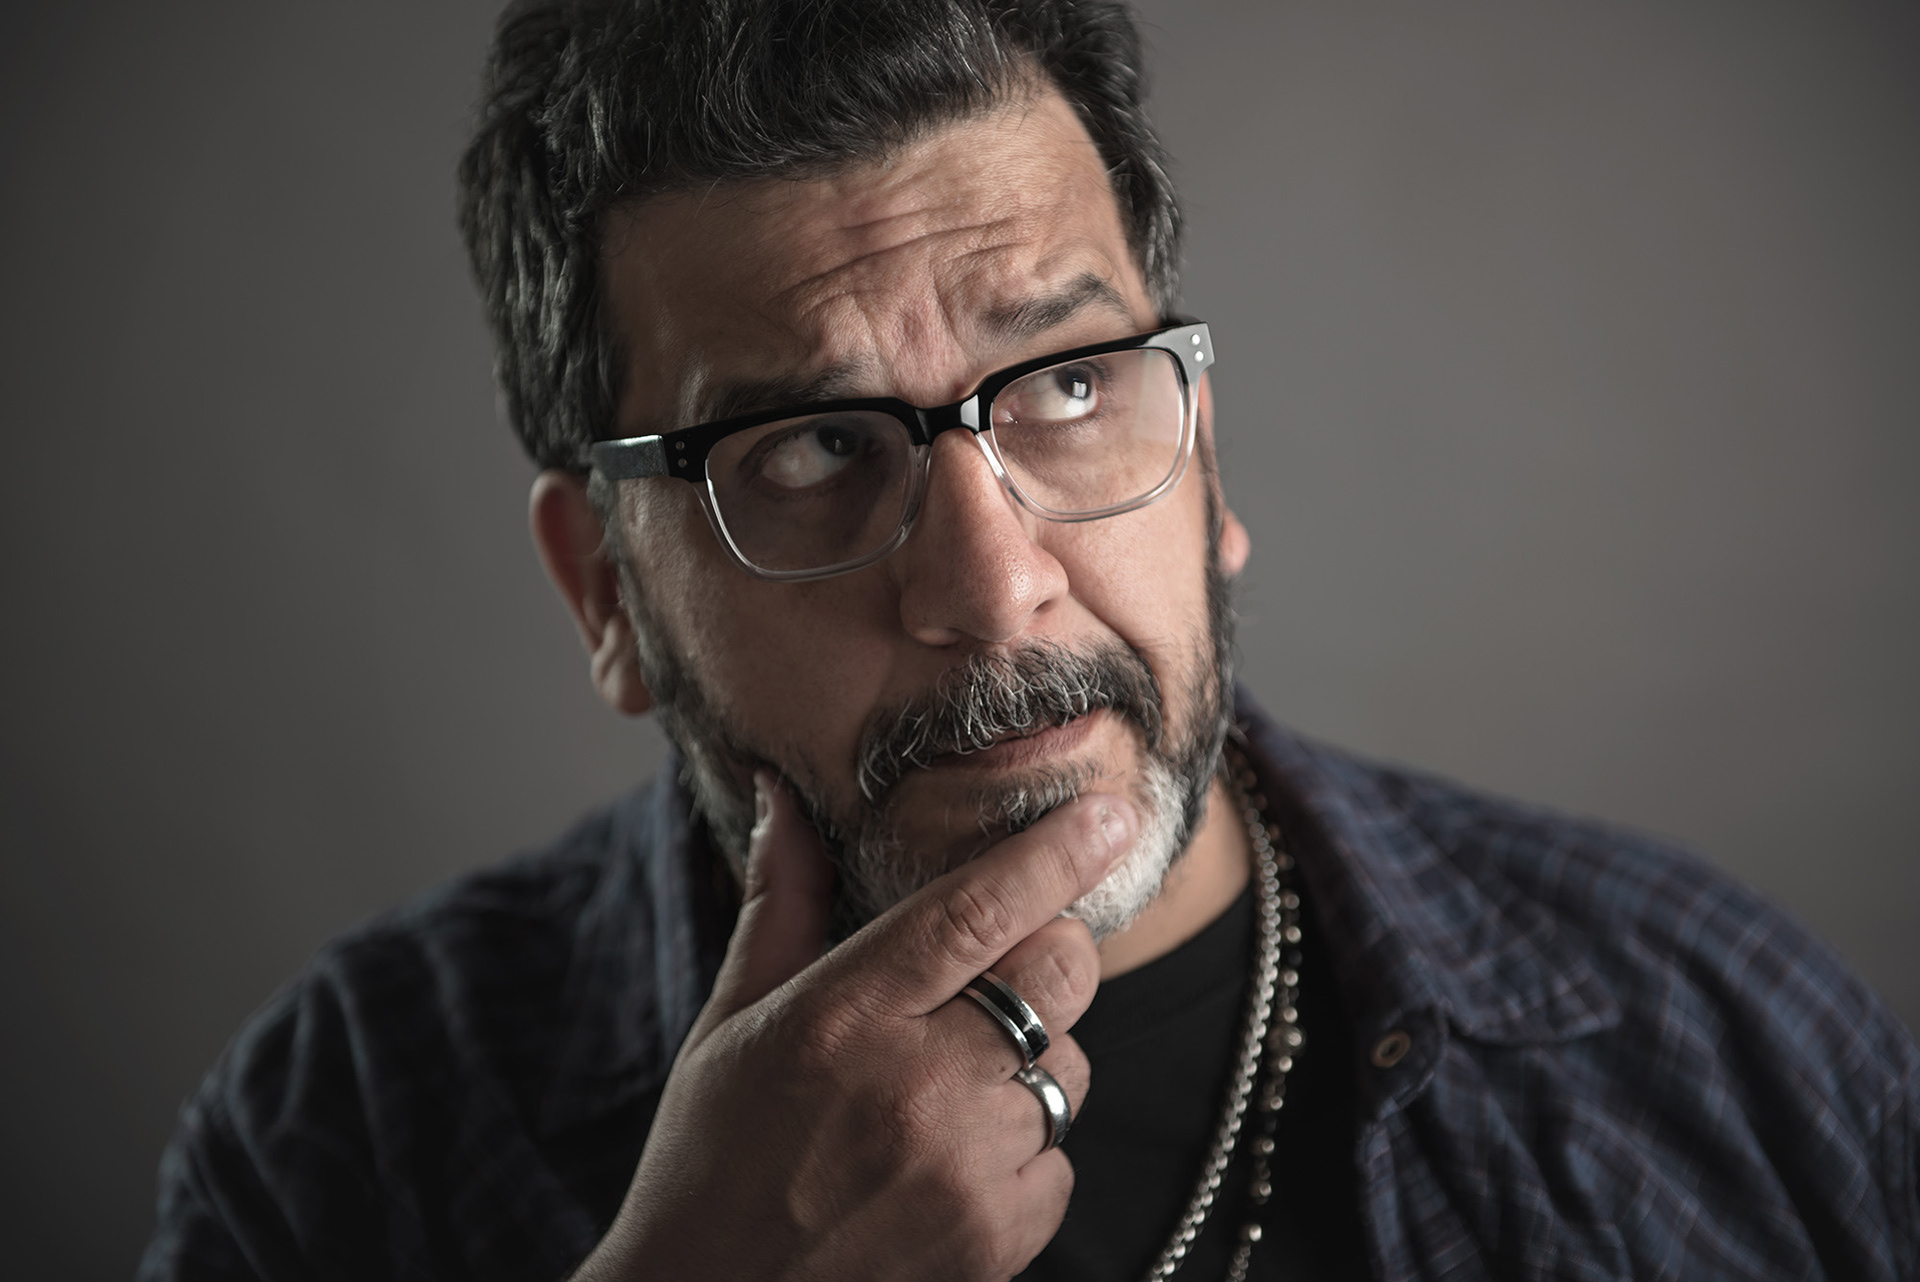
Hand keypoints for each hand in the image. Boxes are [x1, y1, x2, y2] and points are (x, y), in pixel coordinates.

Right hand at [572, 771, 1136, 1281]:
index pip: (973, 911)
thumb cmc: (712, 1158)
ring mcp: (963, 1170)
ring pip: (1071, 1065)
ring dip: (1034, 1058)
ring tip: (950, 1085)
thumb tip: (783, 794)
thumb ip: (780, 901)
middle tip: (1003, 967)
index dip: (1052, 854)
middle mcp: (912, 1089)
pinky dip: (1026, 1148)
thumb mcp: (730, 1022)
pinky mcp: (997, 1240)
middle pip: (1057, 973)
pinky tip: (953, 1160)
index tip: (1107, 813)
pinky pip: (1063, 1158)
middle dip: (1050, 950)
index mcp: (840, 1018)